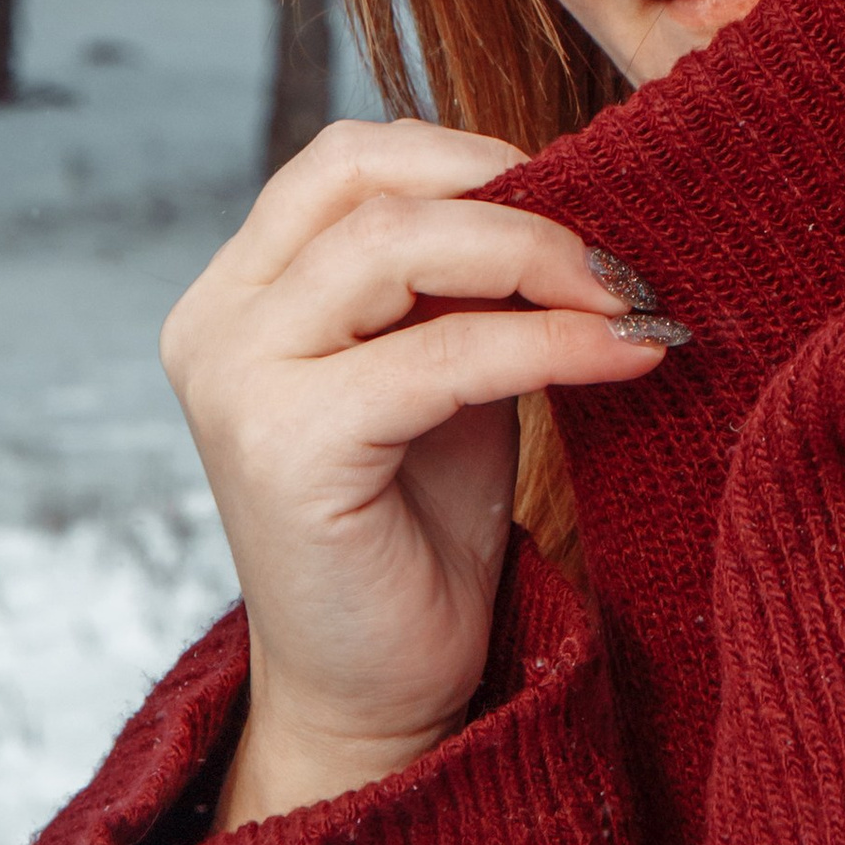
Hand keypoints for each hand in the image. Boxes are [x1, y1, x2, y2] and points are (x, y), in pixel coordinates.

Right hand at [158, 120, 666, 829]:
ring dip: (536, 257)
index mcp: (240, 290)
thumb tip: (572, 181)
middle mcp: (217, 322)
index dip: (468, 153)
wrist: (378, 691)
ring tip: (627, 299)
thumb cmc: (416, 524)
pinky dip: (547, 343)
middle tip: (617, 253)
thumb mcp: (439, 363)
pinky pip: (441, 355)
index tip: (582, 192)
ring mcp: (238, 382)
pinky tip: (626, 357)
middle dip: (511, 198)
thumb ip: (461, 275)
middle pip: (367, 181)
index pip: (347, 159)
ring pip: (396, 246)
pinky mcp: (289, 448)